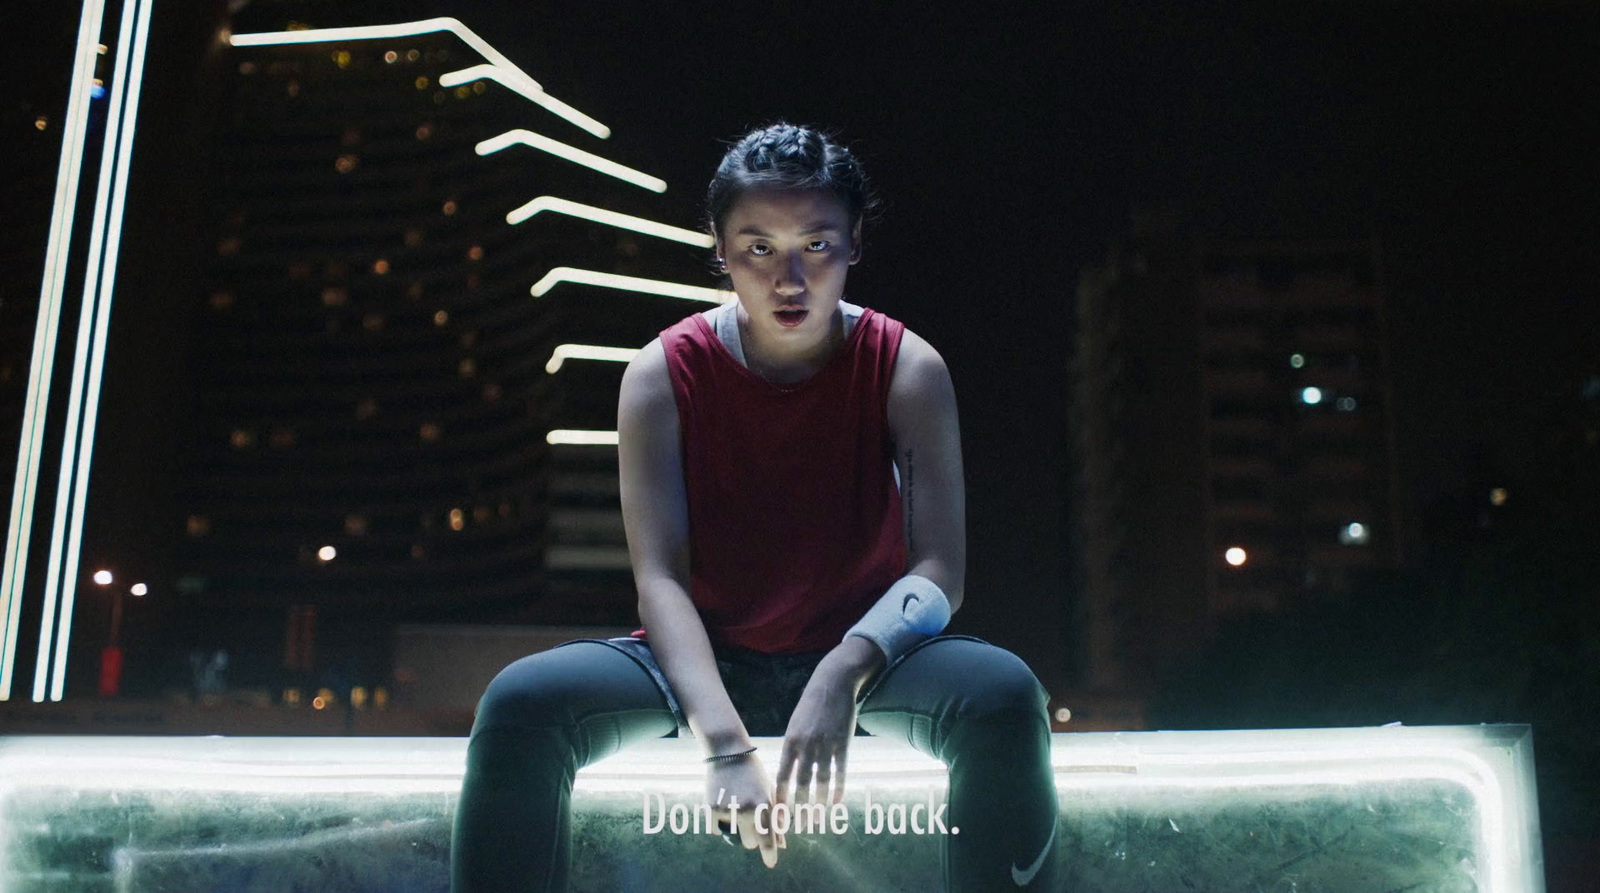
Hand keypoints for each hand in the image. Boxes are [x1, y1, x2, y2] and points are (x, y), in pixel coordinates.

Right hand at [706, 754, 781, 867]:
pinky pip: (717, 829)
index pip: (768, 838)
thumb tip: (782, 844)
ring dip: (736, 830)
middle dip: (752, 836)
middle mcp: (747, 809)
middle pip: (750, 843)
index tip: (771, 863)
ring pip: (734, 837)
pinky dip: (720, 823)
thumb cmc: (754, 773)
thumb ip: (776, 818)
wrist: (728, 752)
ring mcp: (728, 810)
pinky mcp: (712, 808)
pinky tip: (724, 805)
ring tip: (736, 808)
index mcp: (764, 805)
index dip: (770, 854)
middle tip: (750, 820)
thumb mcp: (769, 791)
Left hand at [774, 667, 860, 807]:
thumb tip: (787, 772)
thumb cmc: (812, 705)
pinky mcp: (843, 743)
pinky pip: (840, 771)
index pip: (782, 777)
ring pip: (821, 781)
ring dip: (820, 803)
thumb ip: (792, 748)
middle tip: (801, 826)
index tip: (779, 814)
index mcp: (790, 742)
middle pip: (801, 784)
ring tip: (819, 819)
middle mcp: (806, 746)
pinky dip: (838, 788)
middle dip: (801, 808)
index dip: (781, 797)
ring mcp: (825, 745)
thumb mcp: (795, 724)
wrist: (833, 682)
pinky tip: (836, 802)